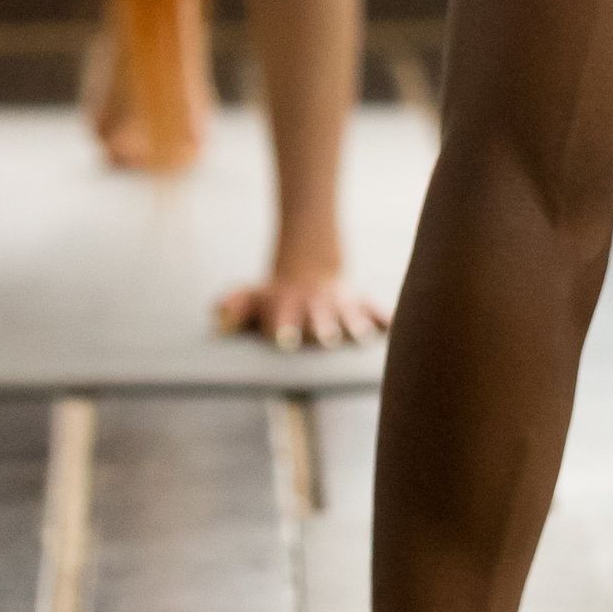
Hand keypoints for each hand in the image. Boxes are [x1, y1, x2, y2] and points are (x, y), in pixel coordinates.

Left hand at [214, 266, 386, 349]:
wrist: (309, 270)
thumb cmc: (274, 297)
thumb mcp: (251, 297)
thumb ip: (235, 306)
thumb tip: (219, 316)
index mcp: (286, 308)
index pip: (283, 321)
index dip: (283, 329)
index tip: (285, 340)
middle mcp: (314, 308)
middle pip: (319, 320)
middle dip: (323, 328)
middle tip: (326, 338)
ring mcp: (339, 305)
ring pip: (349, 315)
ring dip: (355, 325)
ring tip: (362, 337)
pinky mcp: (360, 303)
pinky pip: (375, 310)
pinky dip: (385, 318)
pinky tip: (393, 328)